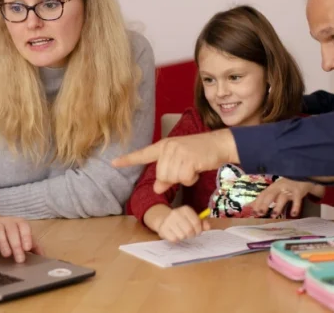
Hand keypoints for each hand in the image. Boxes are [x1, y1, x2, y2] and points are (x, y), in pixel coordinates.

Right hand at [0, 215, 40, 262]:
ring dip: (3, 242)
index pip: (24, 226)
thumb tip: (43, 256)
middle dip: (16, 244)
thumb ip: (33, 246)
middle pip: (12, 229)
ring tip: (7, 255)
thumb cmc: (10, 233)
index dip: (26, 236)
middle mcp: (8, 221)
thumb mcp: (22, 238)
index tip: (27, 248)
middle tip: (19, 259)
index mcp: (19, 223)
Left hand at [112, 130, 238, 193]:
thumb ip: (167, 175)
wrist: (219, 144)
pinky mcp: (188, 157)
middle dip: (173, 178)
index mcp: (164, 146)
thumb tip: (156, 188)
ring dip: (184, 178)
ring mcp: (178, 151)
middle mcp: (168, 146)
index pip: (143, 154)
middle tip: (186, 170)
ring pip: (172, 177)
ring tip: (192, 167)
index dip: (128, 160)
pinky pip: (184, 178)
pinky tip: (197, 168)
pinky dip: (191, 178)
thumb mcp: (181, 163)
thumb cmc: (200, 154)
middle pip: (161, 175)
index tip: (114, 163)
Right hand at [156, 206, 209, 242]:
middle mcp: (176, 213)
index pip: (197, 223)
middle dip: (192, 235)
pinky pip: (174, 239)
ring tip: (181, 233)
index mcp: (185, 209)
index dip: (199, 230)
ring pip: (182, 236)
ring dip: (184, 237)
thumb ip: (202, 223)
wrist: (164, 219)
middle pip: (190, 231)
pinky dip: (176, 239)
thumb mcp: (192, 218)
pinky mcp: (163, 229)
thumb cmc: (182, 220)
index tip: (197, 231)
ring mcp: (168, 221)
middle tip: (190, 234)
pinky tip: (175, 234)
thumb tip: (208, 227)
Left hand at [251, 178, 322, 217]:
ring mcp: (289, 189)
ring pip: (282, 198)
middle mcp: (279, 187)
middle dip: (264, 204)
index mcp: (272, 187)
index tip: (253, 212)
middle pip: (270, 195)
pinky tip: (293, 214)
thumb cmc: (286, 186)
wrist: (303, 176)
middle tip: (260, 213)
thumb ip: (264, 198)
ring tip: (273, 216)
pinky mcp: (298, 192)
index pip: (263, 194)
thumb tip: (250, 206)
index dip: (258, 203)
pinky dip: (295, 207)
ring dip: (277, 207)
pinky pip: (297, 200)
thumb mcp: (275, 190)